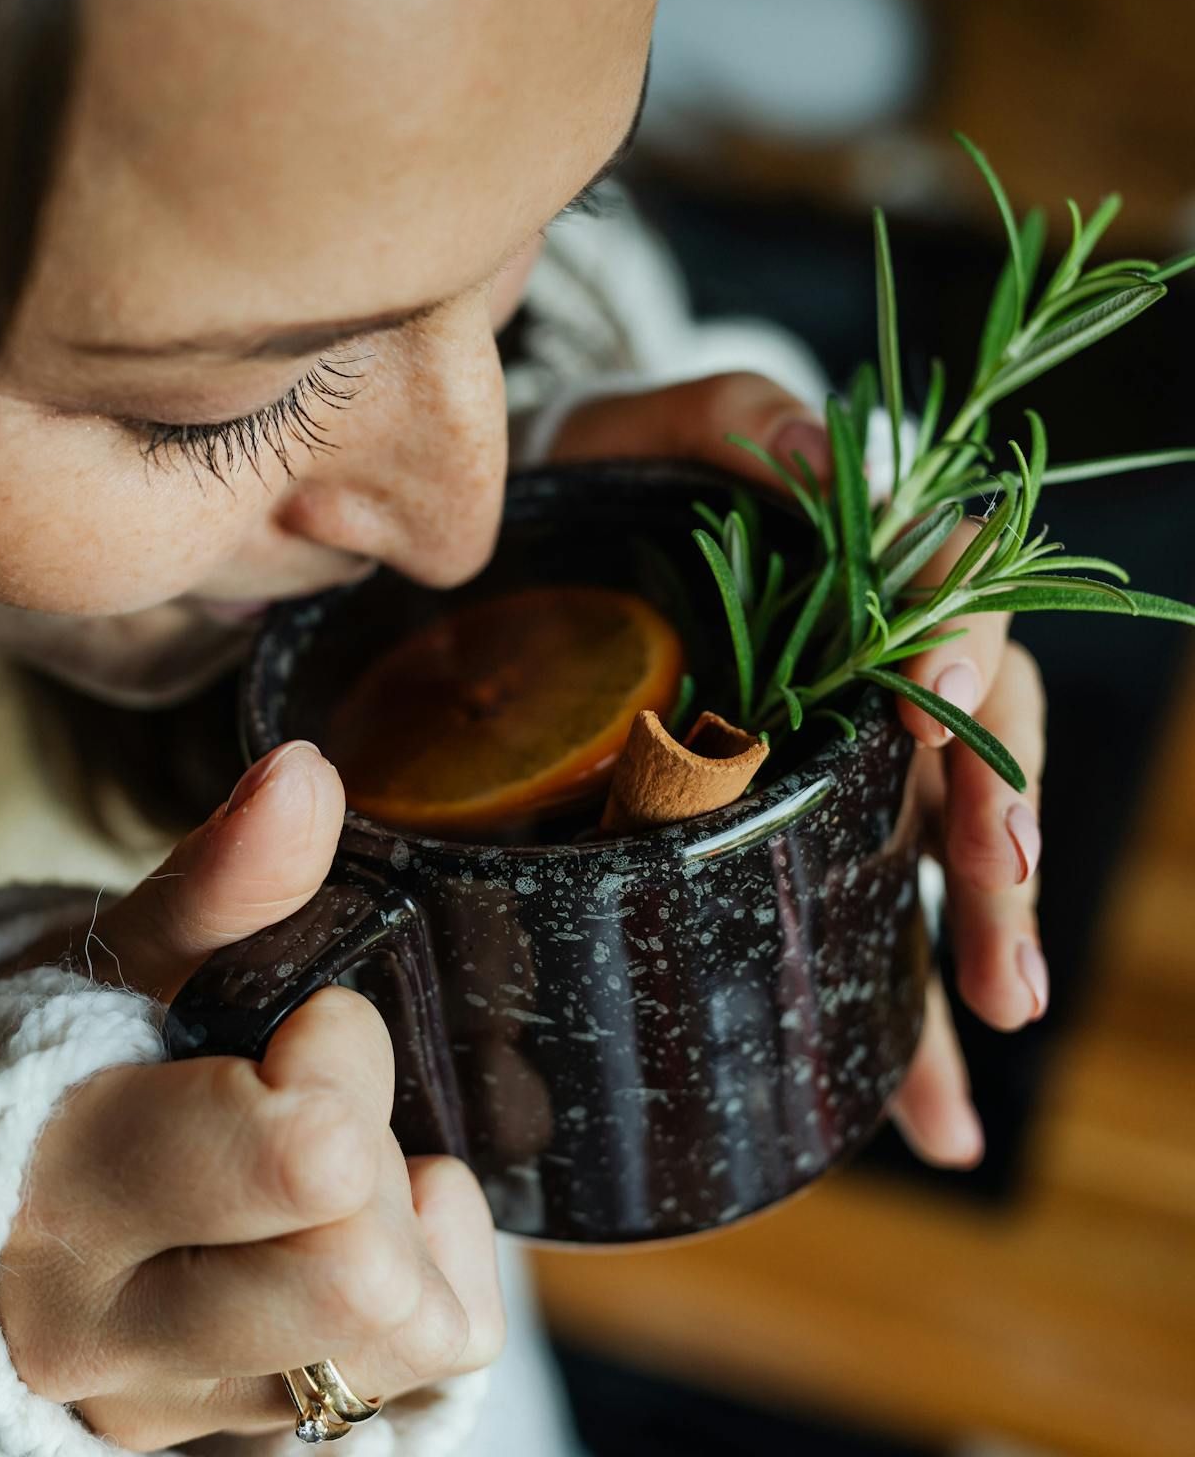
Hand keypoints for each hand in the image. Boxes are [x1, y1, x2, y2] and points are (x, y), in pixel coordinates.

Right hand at [0, 743, 503, 1450]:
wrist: (10, 1185)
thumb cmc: (71, 1047)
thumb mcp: (128, 953)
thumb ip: (221, 880)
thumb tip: (304, 777)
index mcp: (70, 1191)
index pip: (303, 1158)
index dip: (340, 1057)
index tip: (303, 1018)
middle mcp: (117, 1329)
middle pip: (360, 1279)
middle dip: (375, 1151)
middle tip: (324, 1097)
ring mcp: (186, 1399)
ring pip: (402, 1342)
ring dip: (406, 1224)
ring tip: (344, 1159)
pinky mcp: (248, 1429)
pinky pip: (430, 1373)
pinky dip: (435, 1278)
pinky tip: (371, 1214)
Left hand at [547, 371, 1048, 1169]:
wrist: (533, 551)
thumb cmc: (606, 475)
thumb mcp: (660, 427)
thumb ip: (736, 418)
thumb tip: (823, 448)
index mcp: (859, 575)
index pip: (955, 607)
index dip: (964, 649)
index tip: (931, 700)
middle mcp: (871, 674)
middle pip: (977, 745)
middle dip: (997, 821)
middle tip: (1000, 891)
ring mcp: (842, 763)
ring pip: (939, 850)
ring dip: (983, 928)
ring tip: (1001, 1005)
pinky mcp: (797, 837)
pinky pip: (866, 932)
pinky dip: (907, 1024)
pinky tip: (926, 1115)